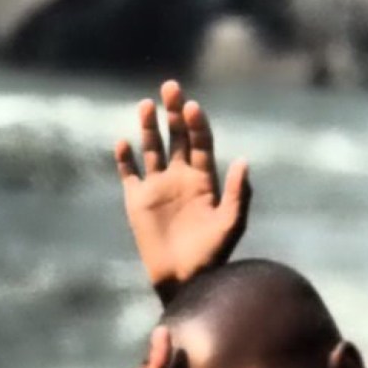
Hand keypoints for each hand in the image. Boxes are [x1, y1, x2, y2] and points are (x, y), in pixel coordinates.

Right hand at [116, 81, 250, 297]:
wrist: (184, 280)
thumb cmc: (212, 256)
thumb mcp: (230, 224)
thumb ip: (237, 194)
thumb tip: (244, 160)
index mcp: (205, 180)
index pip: (200, 142)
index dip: (197, 124)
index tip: (192, 108)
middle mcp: (181, 178)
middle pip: (176, 136)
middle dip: (173, 112)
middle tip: (170, 87)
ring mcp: (158, 187)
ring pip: (152, 148)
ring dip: (148, 127)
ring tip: (146, 105)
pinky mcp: (137, 200)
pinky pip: (129, 173)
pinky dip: (124, 158)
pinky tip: (124, 143)